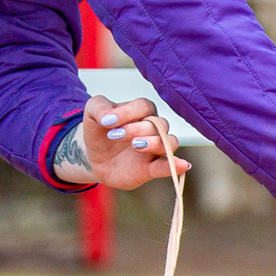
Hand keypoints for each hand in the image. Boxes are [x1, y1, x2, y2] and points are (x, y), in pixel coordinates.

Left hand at [52, 94, 189, 190]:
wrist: (92, 156)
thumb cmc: (98, 130)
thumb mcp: (92, 112)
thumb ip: (99, 108)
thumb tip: (108, 117)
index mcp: (141, 111)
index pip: (144, 106)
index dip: (128, 112)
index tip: (108, 121)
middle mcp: (153, 128)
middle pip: (159, 124)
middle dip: (137, 129)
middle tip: (116, 135)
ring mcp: (154, 149)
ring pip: (169, 142)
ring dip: (155, 143)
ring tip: (135, 145)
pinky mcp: (150, 168)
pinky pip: (168, 166)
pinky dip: (176, 165)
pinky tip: (183, 165)